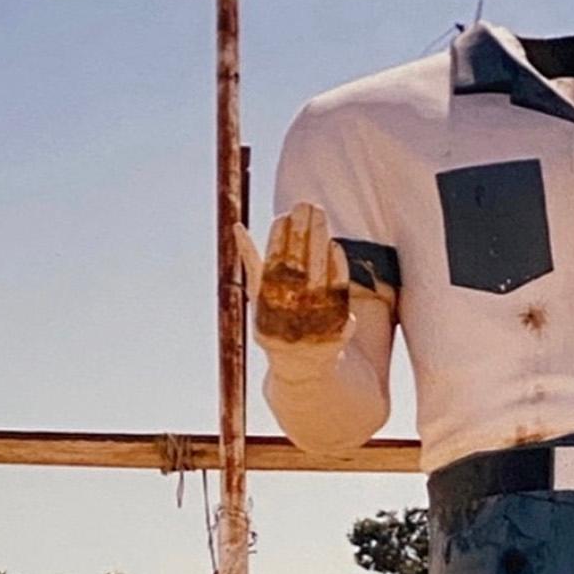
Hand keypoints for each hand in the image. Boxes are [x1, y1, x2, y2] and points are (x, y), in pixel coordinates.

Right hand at [252, 201, 353, 359]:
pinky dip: (336, 271)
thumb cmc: (279, 323)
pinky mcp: (332, 328)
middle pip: (296, 264)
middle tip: (307, 204)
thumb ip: (252, 262)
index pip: (272, 264)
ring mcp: (310, 320)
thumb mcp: (260, 295)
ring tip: (320, 215)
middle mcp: (287, 311)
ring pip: (315, 274)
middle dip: (301, 233)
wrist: (302, 369)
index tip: (284, 214)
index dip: (278, 238)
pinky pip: (336, 295)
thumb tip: (238, 228)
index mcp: (267, 301)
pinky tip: (335, 246)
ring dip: (318, 242)